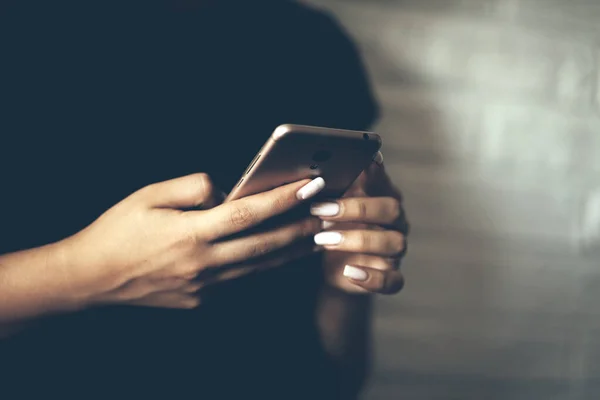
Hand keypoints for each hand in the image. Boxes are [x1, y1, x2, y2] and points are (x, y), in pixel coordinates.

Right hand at [60, 173, 325, 308]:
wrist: (92, 278)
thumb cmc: (118, 230)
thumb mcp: (150, 195)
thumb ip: (194, 187)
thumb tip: (227, 190)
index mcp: (191, 234)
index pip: (249, 213)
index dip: (283, 199)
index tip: (310, 185)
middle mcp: (203, 264)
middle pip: (265, 245)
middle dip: (302, 227)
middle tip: (329, 214)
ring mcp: (204, 287)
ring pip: (260, 267)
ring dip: (292, 250)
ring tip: (317, 234)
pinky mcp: (202, 301)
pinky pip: (242, 280)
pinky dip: (265, 265)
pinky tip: (281, 254)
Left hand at [311, 153, 408, 293]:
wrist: (332, 269)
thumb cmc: (330, 228)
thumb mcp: (326, 206)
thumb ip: (329, 186)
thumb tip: (320, 161)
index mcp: (382, 196)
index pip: (384, 179)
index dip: (372, 172)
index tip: (358, 165)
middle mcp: (395, 221)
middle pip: (391, 209)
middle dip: (356, 208)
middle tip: (321, 210)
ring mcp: (395, 250)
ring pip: (392, 242)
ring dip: (357, 239)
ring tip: (323, 239)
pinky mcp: (391, 276)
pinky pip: (391, 280)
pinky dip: (372, 278)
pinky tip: (349, 272)